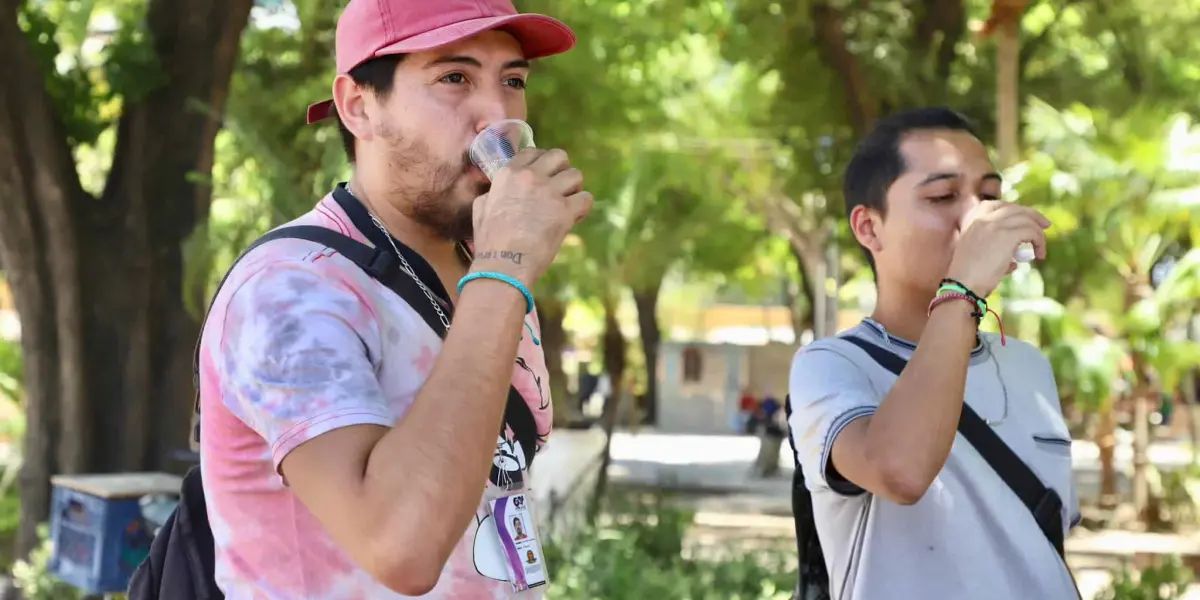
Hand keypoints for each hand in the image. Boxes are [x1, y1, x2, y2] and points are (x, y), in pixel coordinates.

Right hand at [470, 148, 592, 287]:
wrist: (504, 263)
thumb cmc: (490, 241)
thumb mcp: (481, 208)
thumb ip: (492, 193)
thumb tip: (495, 193)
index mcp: (509, 174)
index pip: (533, 151)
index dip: (542, 162)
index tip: (544, 176)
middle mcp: (531, 177)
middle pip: (559, 156)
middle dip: (562, 170)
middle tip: (559, 188)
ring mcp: (549, 192)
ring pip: (576, 175)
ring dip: (575, 189)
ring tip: (569, 203)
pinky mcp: (565, 211)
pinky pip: (586, 198)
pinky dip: (583, 208)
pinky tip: (574, 218)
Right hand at [945, 202, 1049, 297]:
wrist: (962, 284)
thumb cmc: (968, 277)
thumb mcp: (975, 256)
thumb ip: (993, 251)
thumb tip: (1013, 262)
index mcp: (972, 222)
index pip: (995, 205)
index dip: (1014, 210)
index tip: (1025, 219)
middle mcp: (983, 219)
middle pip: (1015, 208)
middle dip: (1033, 215)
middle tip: (1045, 225)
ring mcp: (995, 225)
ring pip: (1026, 219)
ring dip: (1038, 232)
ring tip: (1041, 248)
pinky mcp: (1007, 236)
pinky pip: (1031, 232)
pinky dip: (1039, 242)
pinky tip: (1039, 255)